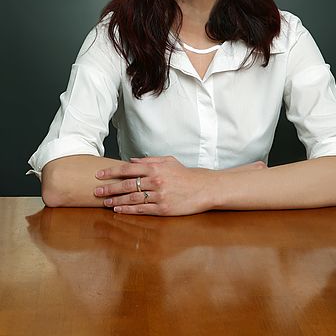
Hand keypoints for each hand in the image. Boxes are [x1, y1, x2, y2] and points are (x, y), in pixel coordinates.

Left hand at [94, 156, 216, 215]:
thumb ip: (149, 160)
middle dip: (109, 188)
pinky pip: (141, 209)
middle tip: (96, 191)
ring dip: (116, 201)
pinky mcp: (163, 209)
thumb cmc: (185, 175)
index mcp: (156, 168)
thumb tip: (131, 161)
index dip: (112, 172)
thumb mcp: (169, 161)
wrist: (203, 188)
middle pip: (127, 185)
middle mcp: (156, 181)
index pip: (128, 169)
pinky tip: (119, 210)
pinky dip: (128, 210)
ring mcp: (159, 196)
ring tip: (105, 202)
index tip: (99, 175)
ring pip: (132, 198)